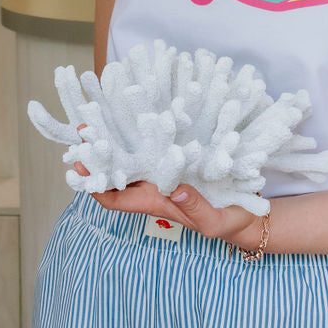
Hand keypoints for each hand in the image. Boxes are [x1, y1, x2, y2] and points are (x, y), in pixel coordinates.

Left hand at [72, 125, 263, 248]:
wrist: (249, 210)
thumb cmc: (228, 221)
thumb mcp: (213, 222)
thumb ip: (194, 208)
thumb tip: (176, 189)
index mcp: (156, 201)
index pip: (115, 198)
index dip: (94, 184)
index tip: (79, 166)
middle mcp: (155, 183)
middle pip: (118, 169)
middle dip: (100, 152)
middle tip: (84, 127)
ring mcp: (167, 167)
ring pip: (134, 152)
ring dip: (119, 135)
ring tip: (103, 110)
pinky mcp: (181, 154)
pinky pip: (157, 140)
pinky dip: (148, 126)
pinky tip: (144, 106)